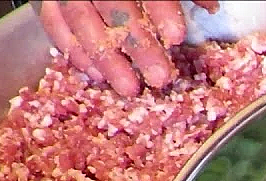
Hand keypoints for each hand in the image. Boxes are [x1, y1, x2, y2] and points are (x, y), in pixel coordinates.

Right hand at [35, 0, 219, 95]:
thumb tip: (211, 7)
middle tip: (160, 78)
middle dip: (138, 45)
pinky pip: (54, 22)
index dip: (161, 10)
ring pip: (81, 19)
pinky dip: (73, 49)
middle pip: (114, 7)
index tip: (177, 37)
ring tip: (129, 87)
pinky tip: (96, 74)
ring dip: (105, 58)